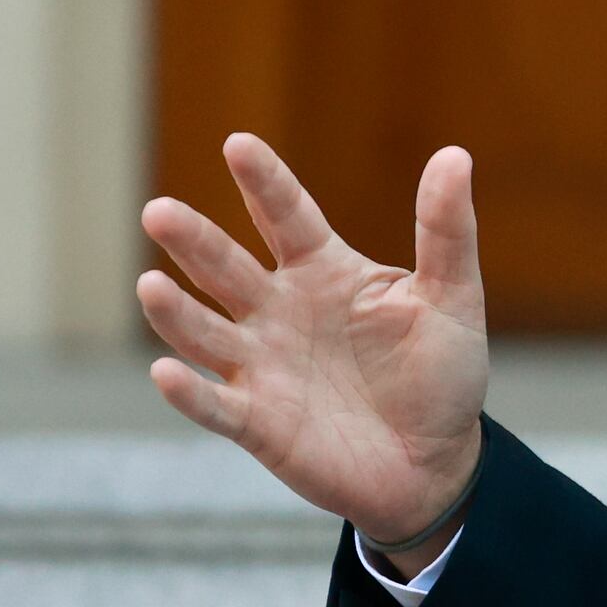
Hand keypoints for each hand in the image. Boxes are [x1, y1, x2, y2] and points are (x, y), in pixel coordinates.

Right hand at [137, 134, 489, 559]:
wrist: (436, 463)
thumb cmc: (440, 375)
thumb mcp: (453, 298)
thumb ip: (446, 231)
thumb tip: (455, 155)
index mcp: (324, 272)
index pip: (287, 217)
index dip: (265, 183)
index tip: (238, 144)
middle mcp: (280, 311)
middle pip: (227, 268)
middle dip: (194, 241)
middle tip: (160, 211)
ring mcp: (263, 366)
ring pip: (206, 332)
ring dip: (176, 312)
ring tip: (151, 285)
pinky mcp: (258, 423)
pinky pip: (215, 405)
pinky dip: (190, 392)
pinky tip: (165, 372)